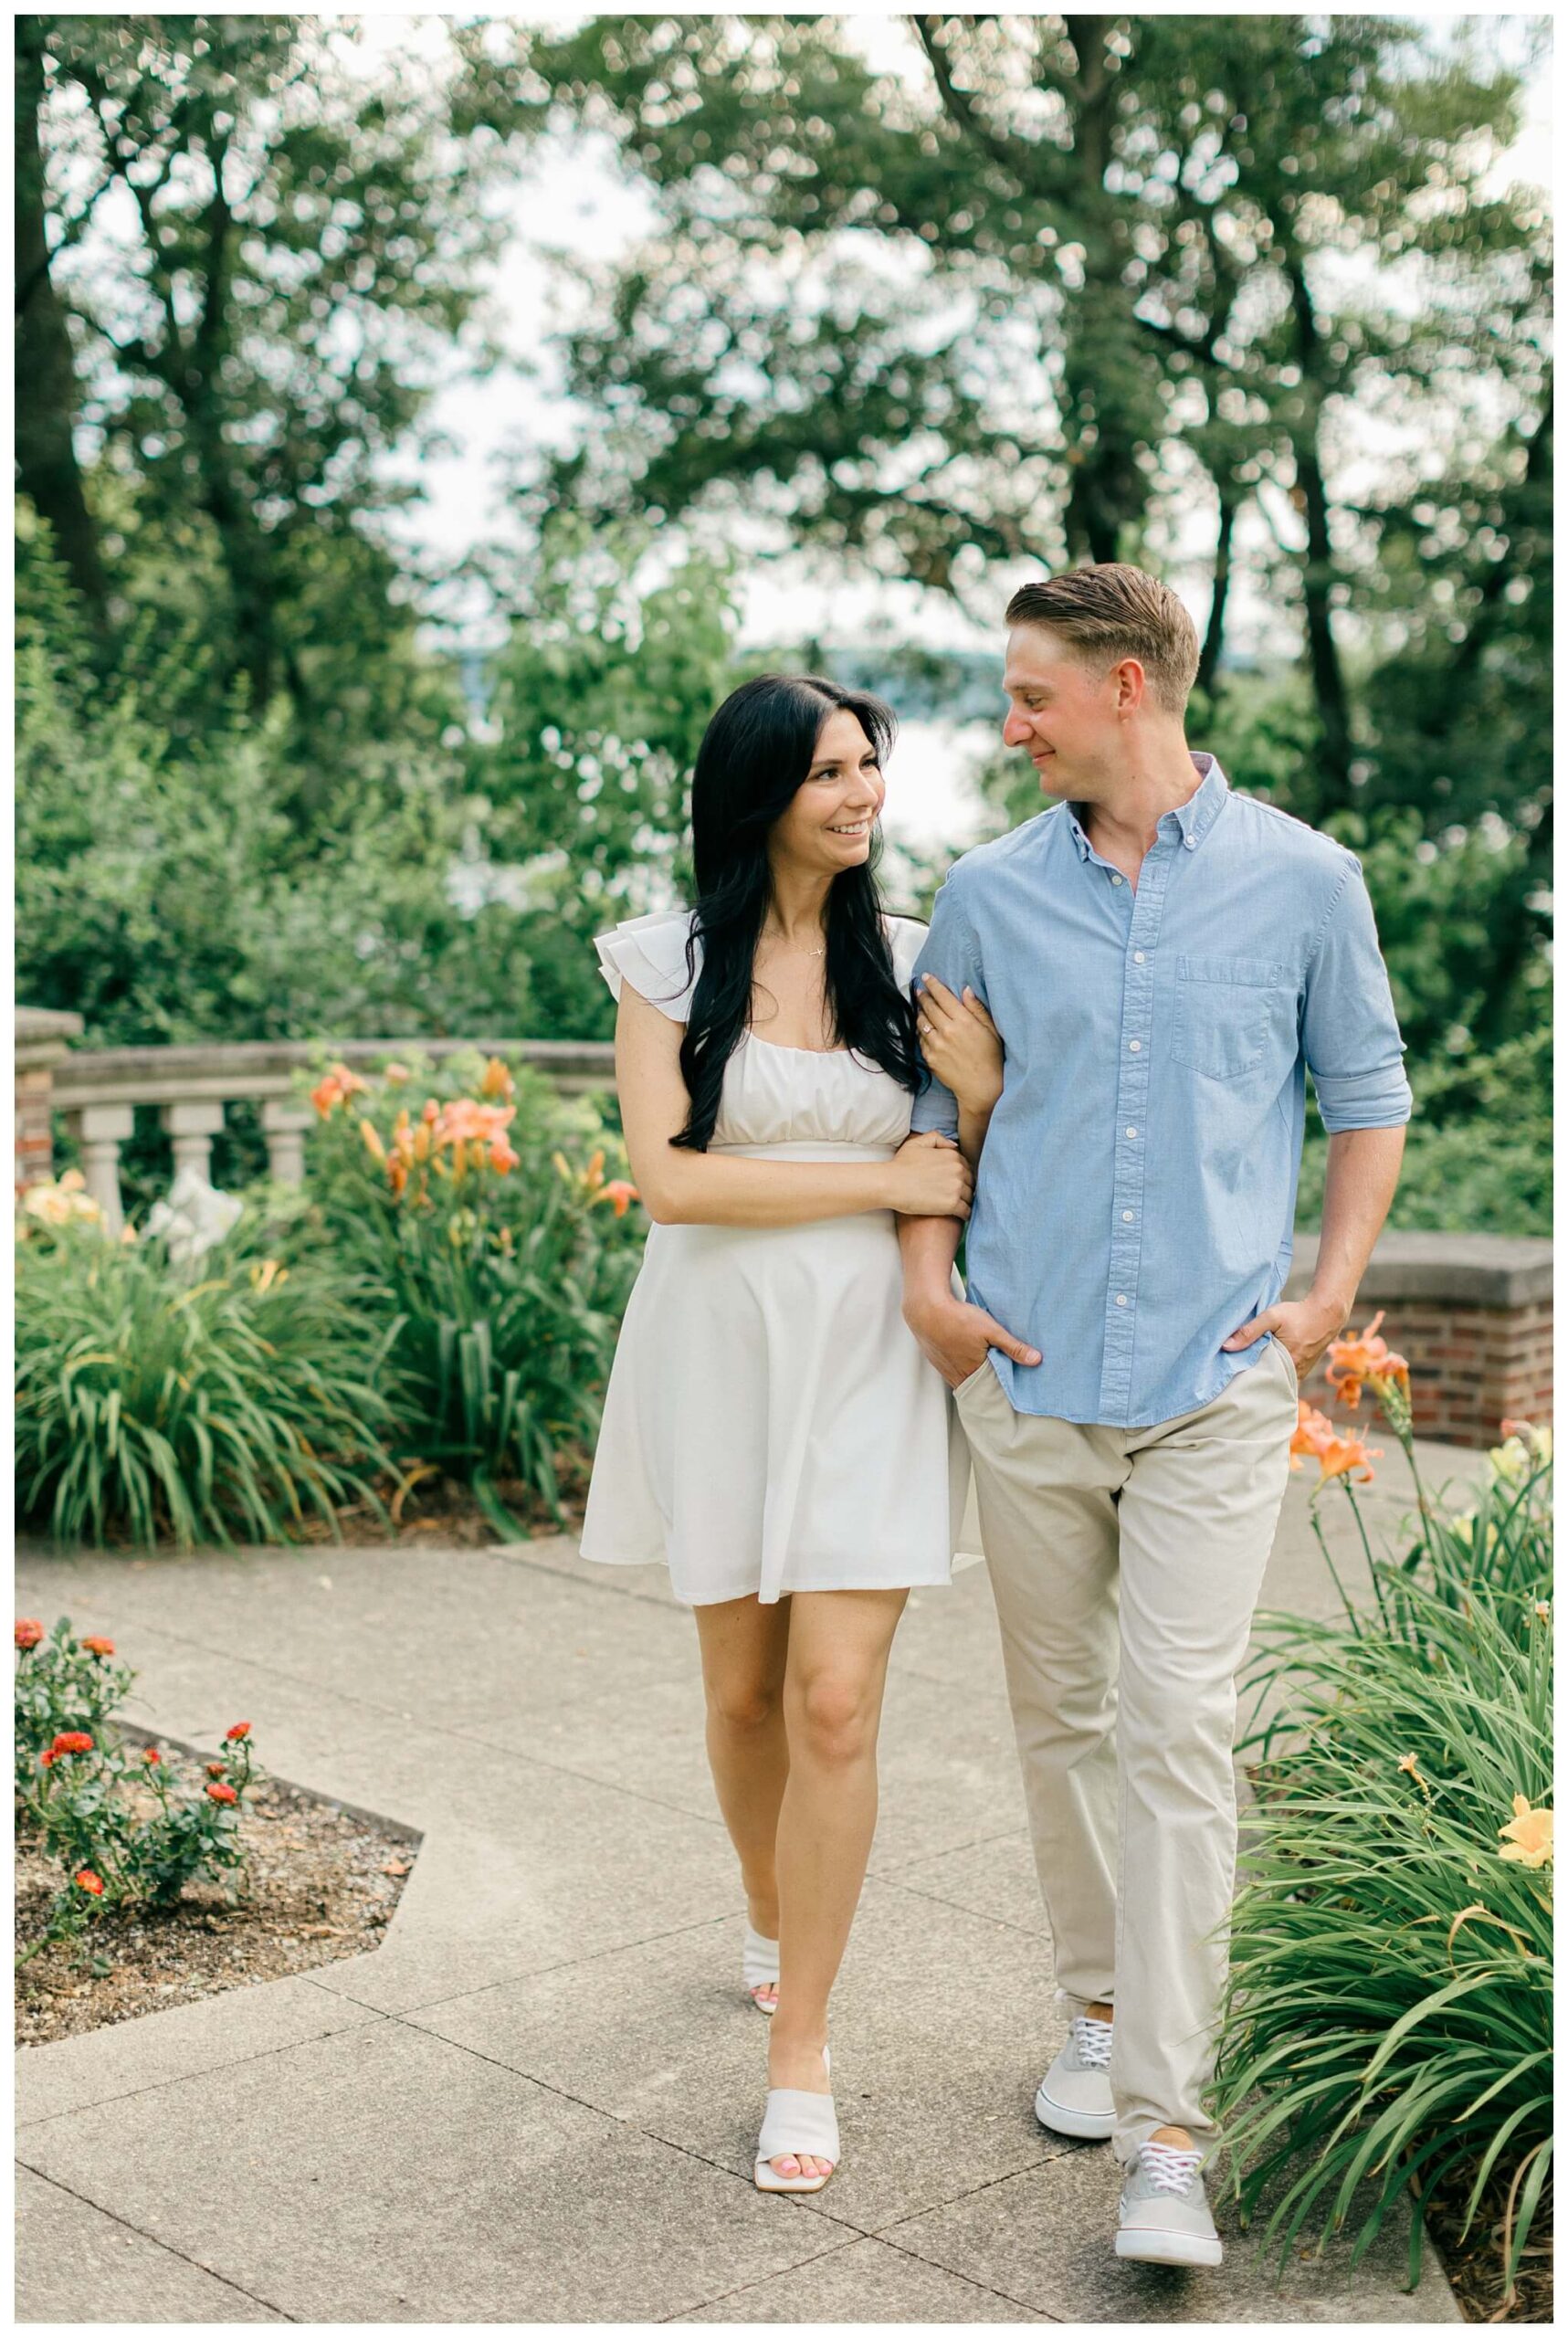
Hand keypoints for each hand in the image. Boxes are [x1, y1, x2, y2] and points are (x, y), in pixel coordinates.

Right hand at [885, 1131, 972, 1219]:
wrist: (890, 1184)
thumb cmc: (900, 1164)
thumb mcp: (917, 1143)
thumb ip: (937, 1139)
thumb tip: (954, 1146)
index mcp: (952, 1155)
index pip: (966, 1167)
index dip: (960, 1175)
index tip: (953, 1182)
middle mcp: (958, 1170)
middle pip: (970, 1181)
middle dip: (964, 1187)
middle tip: (955, 1195)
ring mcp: (957, 1187)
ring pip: (970, 1196)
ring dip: (964, 1201)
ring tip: (957, 1206)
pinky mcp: (953, 1204)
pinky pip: (967, 1211)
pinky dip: (965, 1214)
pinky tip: (959, 1216)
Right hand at [903, 1291, 1040, 1387]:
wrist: (926, 1309)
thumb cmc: (958, 1318)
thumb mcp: (991, 1329)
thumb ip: (1013, 1346)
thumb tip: (1036, 1360)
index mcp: (973, 1372)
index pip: (993, 1389)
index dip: (1004, 1387)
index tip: (1015, 1386)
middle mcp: (958, 1376)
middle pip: (979, 1386)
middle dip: (991, 1383)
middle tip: (1003, 1377)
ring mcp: (945, 1369)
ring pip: (965, 1379)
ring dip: (976, 1376)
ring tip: (987, 1367)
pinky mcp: (937, 1361)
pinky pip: (953, 1372)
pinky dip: (963, 1369)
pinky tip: (968, 1359)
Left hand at [916, 975, 1003, 1116]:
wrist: (981, 1087)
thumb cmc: (991, 1057)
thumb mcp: (991, 1030)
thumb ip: (977, 1009)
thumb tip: (965, 989)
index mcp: (963, 1021)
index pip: (943, 997)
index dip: (933, 985)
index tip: (926, 977)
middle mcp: (947, 1030)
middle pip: (929, 1007)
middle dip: (923, 996)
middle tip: (920, 990)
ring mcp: (936, 1045)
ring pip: (921, 1022)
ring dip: (920, 1012)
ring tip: (921, 1008)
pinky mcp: (930, 1058)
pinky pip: (921, 1039)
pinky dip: (921, 1031)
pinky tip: (925, 1029)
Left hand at [1222, 1291, 1349, 1379]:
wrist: (1326, 1313)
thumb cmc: (1299, 1314)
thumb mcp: (1272, 1317)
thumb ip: (1250, 1331)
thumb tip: (1226, 1346)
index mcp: (1287, 1364)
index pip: (1262, 1383)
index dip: (1247, 1384)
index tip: (1232, 1384)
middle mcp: (1295, 1373)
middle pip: (1269, 1385)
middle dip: (1254, 1384)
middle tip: (1236, 1383)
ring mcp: (1301, 1373)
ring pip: (1278, 1382)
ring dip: (1265, 1379)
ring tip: (1246, 1377)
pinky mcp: (1303, 1369)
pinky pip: (1285, 1377)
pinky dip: (1275, 1374)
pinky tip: (1262, 1368)